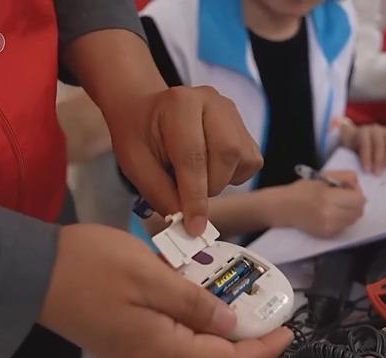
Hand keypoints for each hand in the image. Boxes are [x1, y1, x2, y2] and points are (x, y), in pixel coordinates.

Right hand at [39, 224, 292, 357]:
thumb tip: (230, 326)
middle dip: (238, 326)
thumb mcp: (151, 275)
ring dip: (210, 313)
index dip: (261, 348)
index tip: (287, 329)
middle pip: (209, 352)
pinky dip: (186, 310)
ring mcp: (133, 353)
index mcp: (159, 350)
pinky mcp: (123, 340)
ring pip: (188, 338)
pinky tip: (190, 282)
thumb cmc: (90, 267)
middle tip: (256, 293)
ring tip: (226, 280)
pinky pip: (167, 330)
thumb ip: (195, 303)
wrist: (29, 271)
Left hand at [64, 30, 262, 236]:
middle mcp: (212, 102)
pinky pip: (250, 162)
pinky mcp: (243, 127)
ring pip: (242, 160)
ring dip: (220, 181)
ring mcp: (231, 113)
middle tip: (186, 195)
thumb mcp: (136, 165)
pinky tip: (210, 169)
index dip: (195, 197)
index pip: (193, 156)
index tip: (194, 227)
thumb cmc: (139, 135)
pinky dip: (232, 176)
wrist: (145, 112)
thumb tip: (189, 225)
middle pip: (226, 155)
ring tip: (195, 177)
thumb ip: (162, 194)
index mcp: (180, 103)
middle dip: (208, 187)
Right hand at [268, 171, 365, 237]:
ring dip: (350, 212)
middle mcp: (331, 216)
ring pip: (353, 220)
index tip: (347, 189)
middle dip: (355, 203)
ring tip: (337, 205)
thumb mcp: (324, 176)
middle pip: (359, 211)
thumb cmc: (303, 189)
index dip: (357, 192)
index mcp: (329, 198)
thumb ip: (345, 176)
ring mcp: (329, 227)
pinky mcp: (327, 235)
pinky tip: (331, 213)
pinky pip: (345, 227)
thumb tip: (357, 186)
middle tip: (344, 197)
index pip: (359, 200)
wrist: (284, 208)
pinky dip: (343, 220)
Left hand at [340, 122, 385, 174]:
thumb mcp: (349, 152)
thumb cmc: (353, 150)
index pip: (365, 142)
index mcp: (361, 132)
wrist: (360, 142)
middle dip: (378, 160)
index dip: (366, 156)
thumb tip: (354, 172)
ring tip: (381, 171)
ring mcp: (385, 131)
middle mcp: (374, 129)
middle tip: (376, 173)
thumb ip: (352, 159)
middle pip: (378, 143)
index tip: (366, 170)